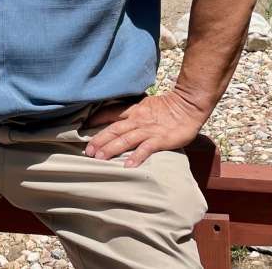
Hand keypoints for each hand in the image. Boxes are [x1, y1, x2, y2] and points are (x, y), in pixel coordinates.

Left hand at [82, 92, 208, 167]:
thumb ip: (132, 112)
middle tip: (87, 151)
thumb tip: (117, 119)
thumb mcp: (145, 105)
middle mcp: (138, 120)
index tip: (82, 128)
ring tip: (99, 158)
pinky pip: (146, 149)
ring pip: (125, 139)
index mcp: (134, 110)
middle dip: (99, 140)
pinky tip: (127, 165)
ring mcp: (149, 130)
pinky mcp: (160, 139)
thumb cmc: (168, 108)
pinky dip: (136, 157)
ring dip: (111, 149)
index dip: (96, 120)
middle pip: (114, 129)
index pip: (110, 113)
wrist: (189, 106)